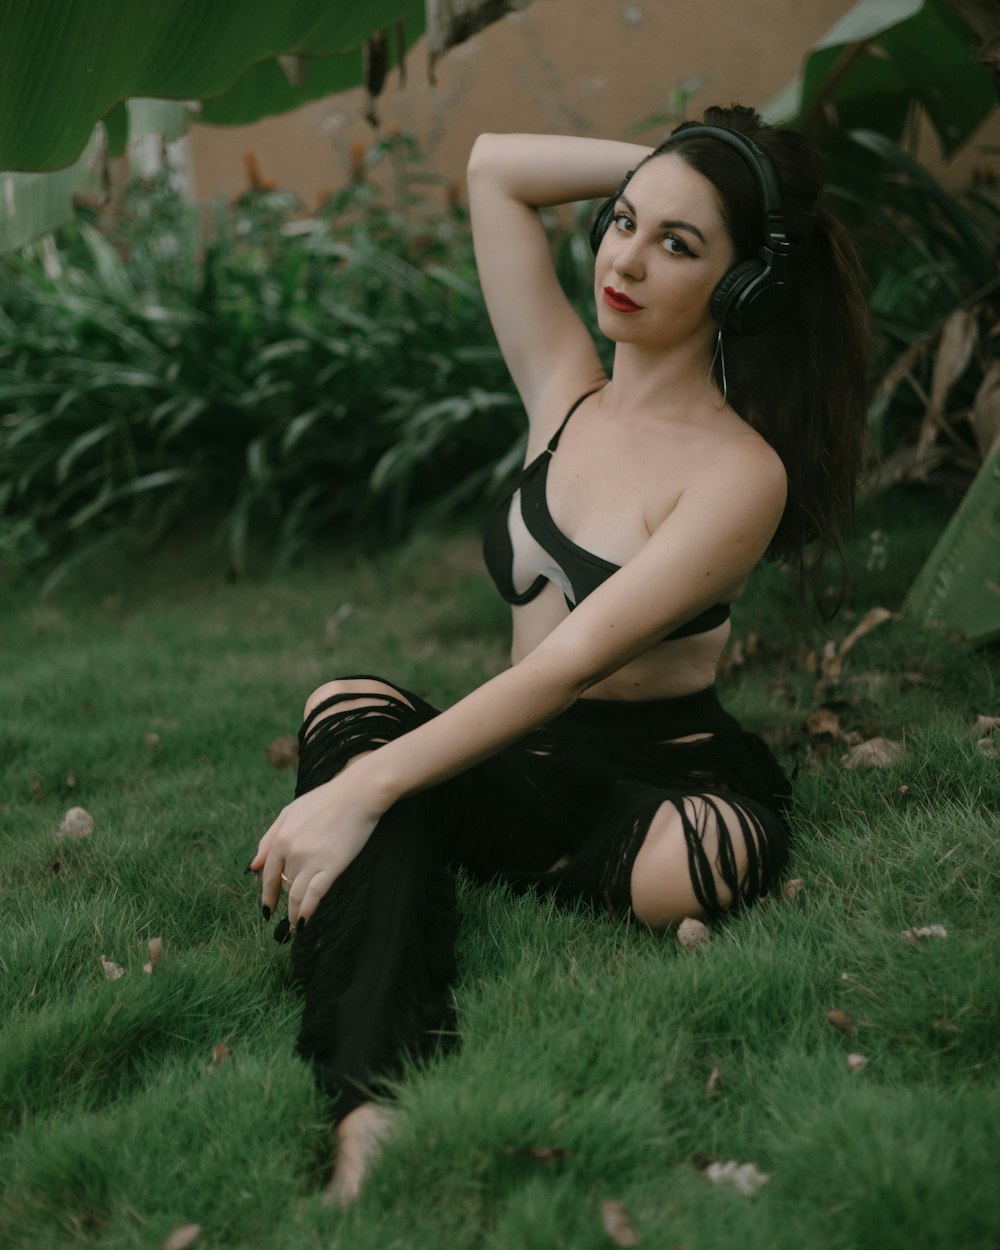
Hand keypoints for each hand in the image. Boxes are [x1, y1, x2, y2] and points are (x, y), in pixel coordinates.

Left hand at [249, 773, 385, 928]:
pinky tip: (305, 923)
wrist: (357, 794)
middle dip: (283, 905)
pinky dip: (307, 912)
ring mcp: (312, 860)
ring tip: (294, 928)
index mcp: (280, 838)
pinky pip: (314, 895)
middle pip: (284, 886)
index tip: (267, 909)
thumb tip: (254, 867)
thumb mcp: (290, 813)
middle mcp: (292, 851)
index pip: (269, 875)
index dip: (267, 895)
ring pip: (296, 896)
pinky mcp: (332, 866)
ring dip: (294, 915)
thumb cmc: (324, 800)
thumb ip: (269, 838)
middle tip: (284, 920)